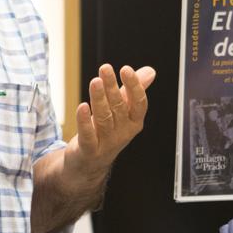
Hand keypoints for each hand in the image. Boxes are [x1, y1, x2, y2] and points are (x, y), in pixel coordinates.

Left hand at [66, 63, 155, 181]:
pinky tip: (82, 107)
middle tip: (105, 68)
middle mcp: (123, 132)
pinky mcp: (90, 150)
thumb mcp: (122, 111)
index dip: (134, 86)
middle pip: (119, 107)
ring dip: (99, 99)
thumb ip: (133, 90)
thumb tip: (150, 71)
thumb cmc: (107, 131)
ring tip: (95, 82)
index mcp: (134, 121)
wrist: (90, 163)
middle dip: (112, 87)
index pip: (139, 103)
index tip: (126, 69)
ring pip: (104, 118)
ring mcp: (107, 143)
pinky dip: (85, 121)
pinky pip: (88, 135)